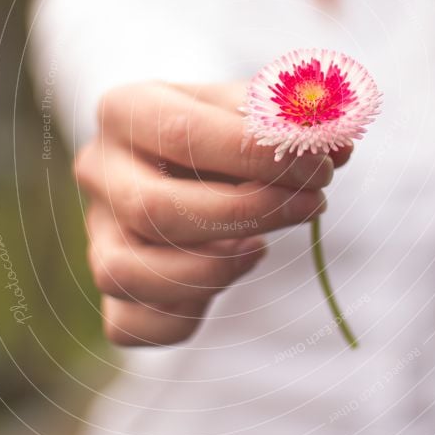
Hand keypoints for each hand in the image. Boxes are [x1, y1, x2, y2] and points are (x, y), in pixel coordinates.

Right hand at [74, 81, 351, 345]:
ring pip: (129, 274)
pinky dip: (181, 318)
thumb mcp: (256, 109)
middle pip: (153, 210)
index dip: (256, 154)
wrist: (193, 166)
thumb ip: (294, 121)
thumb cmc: (227, 132)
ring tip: (262, 247)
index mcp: (125, 110)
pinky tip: (227, 278)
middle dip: (247, 214)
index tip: (320, 164)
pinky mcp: (109, 291)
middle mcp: (100, 172)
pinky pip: (128, 326)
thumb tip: (336, 142)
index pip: (179, 132)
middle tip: (312, 203)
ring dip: (212, 269)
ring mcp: (97, 235)